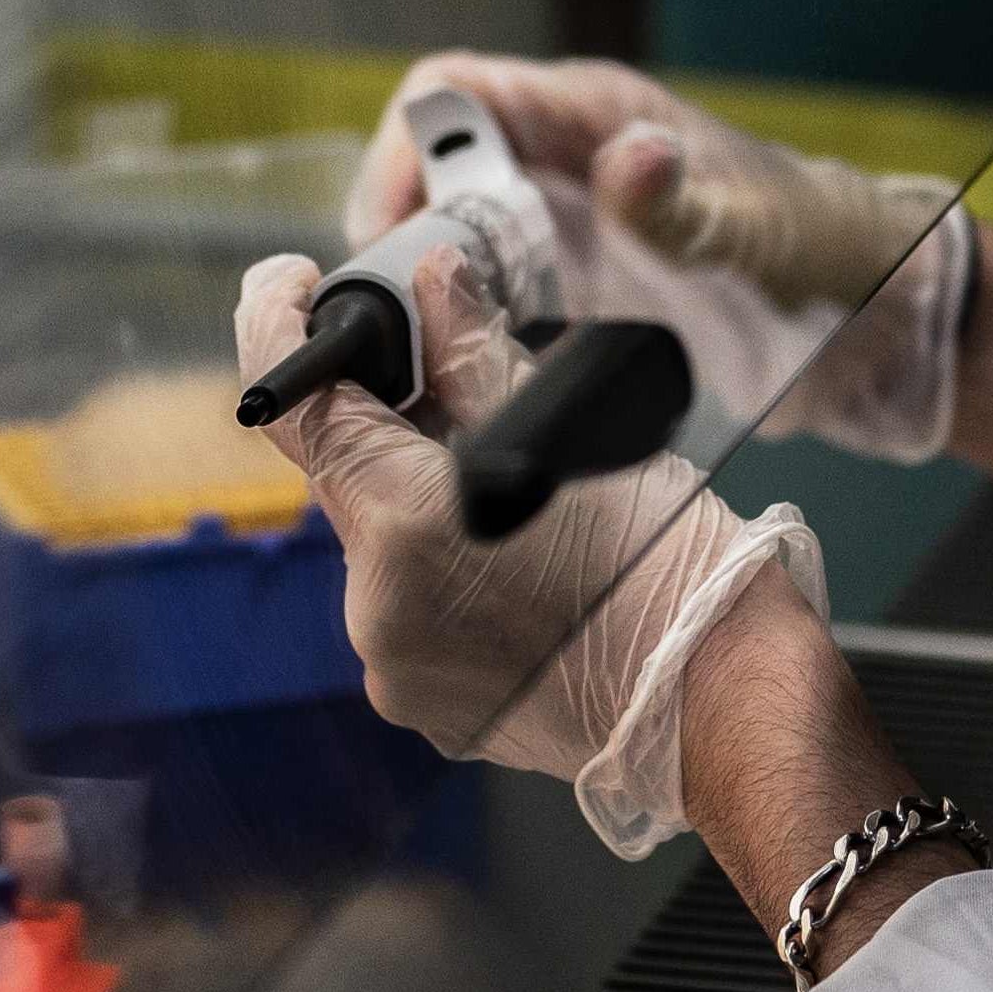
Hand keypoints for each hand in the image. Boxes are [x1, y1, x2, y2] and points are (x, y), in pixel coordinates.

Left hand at [237, 241, 830, 855]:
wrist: (715, 697)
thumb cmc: (661, 560)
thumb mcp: (568, 429)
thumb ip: (474, 353)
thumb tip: (432, 282)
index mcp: (401, 521)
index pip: (298, 407)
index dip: (278, 328)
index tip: (293, 288)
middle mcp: (373, 604)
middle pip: (349, 481)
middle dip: (396, 436)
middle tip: (466, 405)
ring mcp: (393, 668)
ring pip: (382, 552)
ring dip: (426, 513)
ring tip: (523, 510)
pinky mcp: (424, 709)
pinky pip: (410, 619)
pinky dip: (449, 582)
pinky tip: (523, 577)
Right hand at [343, 54, 974, 459]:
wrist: (883, 320)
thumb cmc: (831, 256)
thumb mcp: (762, 236)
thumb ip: (689, 206)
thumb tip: (630, 158)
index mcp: (597, 118)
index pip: (452, 96)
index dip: (401, 154)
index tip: (391, 241)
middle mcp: (568, 160)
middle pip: (432, 170)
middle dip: (400, 238)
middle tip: (401, 326)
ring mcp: (571, 221)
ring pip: (451, 235)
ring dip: (427, 292)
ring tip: (431, 364)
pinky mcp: (583, 282)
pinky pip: (493, 294)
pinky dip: (472, 331)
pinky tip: (483, 382)